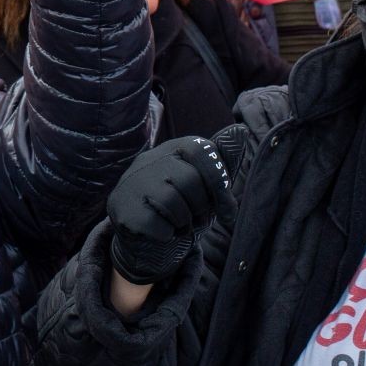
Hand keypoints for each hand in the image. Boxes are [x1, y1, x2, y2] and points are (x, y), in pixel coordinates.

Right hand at [107, 136, 233, 287]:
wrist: (141, 229)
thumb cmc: (180, 202)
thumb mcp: (203, 180)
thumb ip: (221, 160)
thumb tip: (241, 131)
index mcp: (172, 149)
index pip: (200, 150)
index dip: (219, 181)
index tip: (227, 210)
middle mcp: (149, 160)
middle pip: (189, 180)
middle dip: (201, 207)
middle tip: (198, 219)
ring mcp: (133, 183)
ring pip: (172, 203)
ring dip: (185, 223)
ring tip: (180, 225)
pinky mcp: (124, 209)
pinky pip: (158, 225)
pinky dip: (168, 235)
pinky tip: (163, 232)